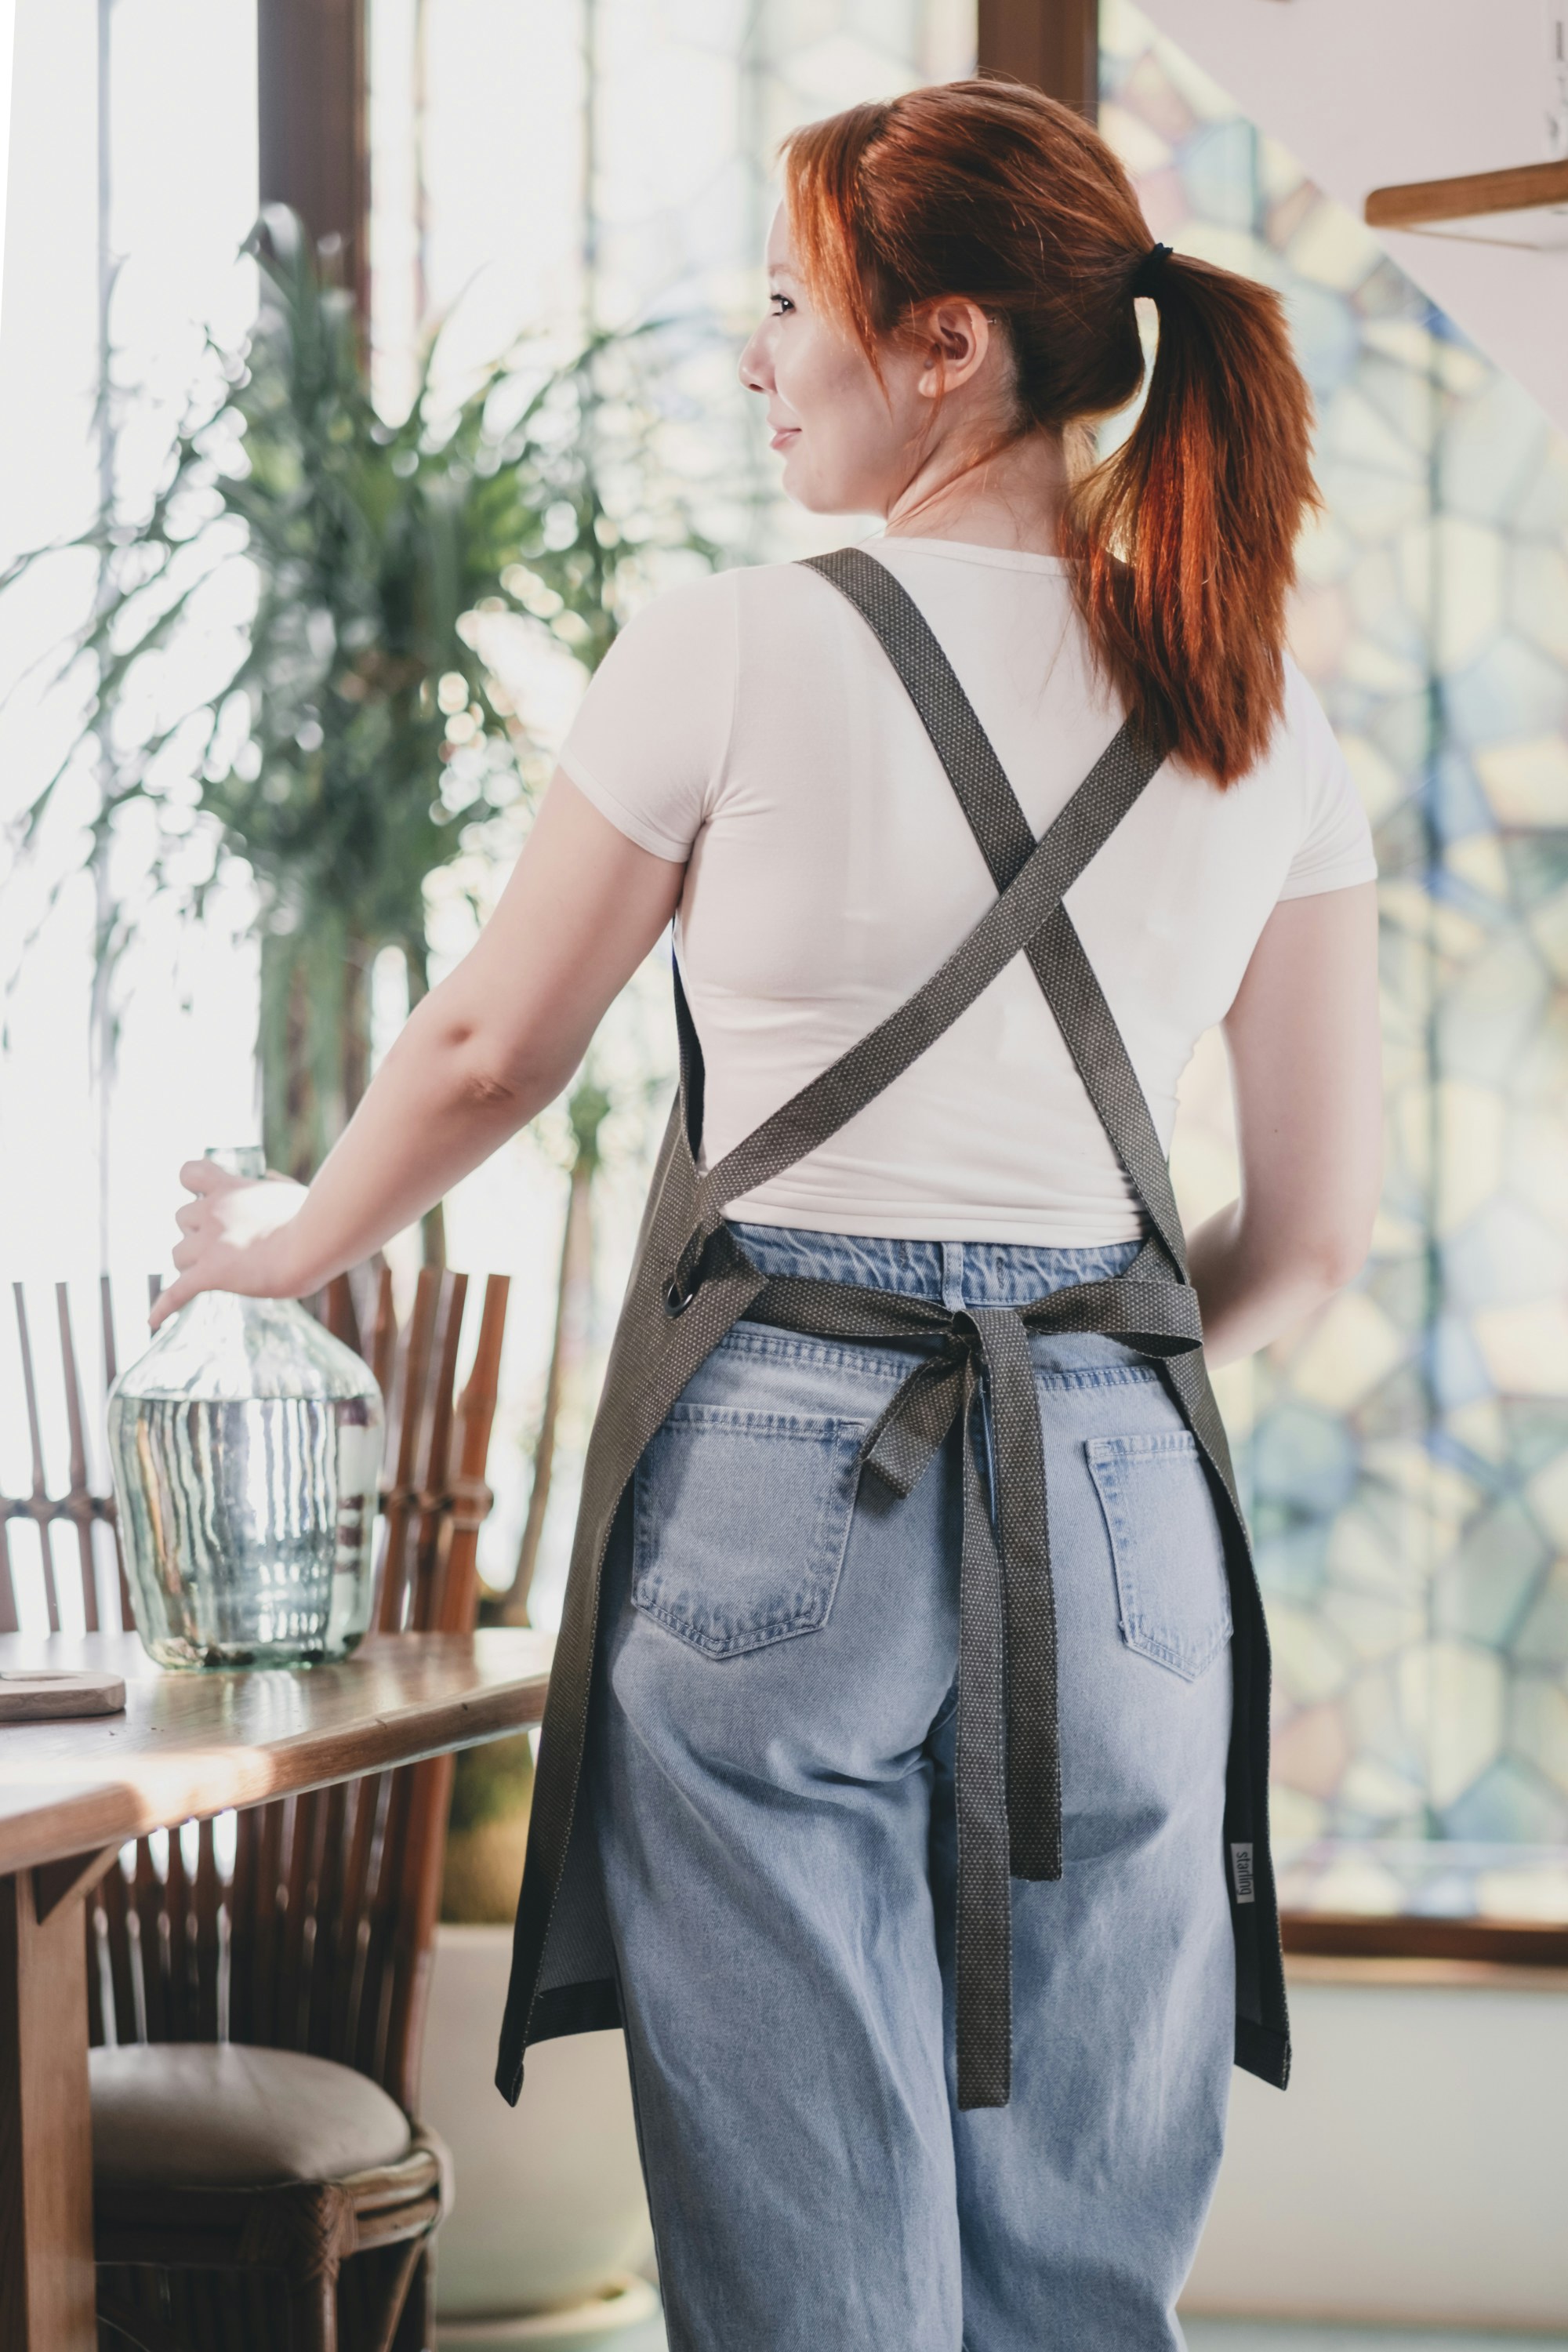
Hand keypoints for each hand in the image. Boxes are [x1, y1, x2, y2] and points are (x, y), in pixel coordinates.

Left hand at [150, 1161, 312, 1329]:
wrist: (312, 1243)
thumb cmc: (313, 1218)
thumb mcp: (292, 1190)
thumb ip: (274, 1184)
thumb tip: (268, 1176)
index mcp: (230, 1188)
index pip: (190, 1172)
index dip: (191, 1184)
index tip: (201, 1194)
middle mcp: (212, 1211)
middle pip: (181, 1218)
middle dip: (196, 1231)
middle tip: (224, 1245)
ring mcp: (208, 1243)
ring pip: (177, 1254)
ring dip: (191, 1263)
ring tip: (216, 1274)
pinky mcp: (210, 1273)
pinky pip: (176, 1292)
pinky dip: (163, 1307)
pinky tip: (153, 1321)